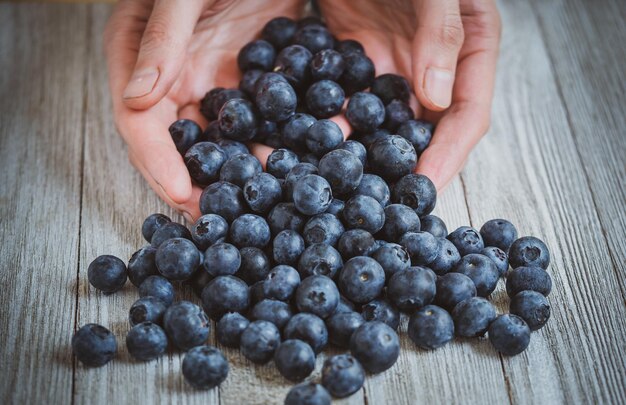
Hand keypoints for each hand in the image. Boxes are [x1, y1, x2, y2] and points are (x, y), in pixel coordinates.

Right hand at [104, 0, 303, 220]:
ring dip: (242, 169)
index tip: (183, 195)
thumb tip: (138, 99)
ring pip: (223, 139)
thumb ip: (161, 38)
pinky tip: (297, 159)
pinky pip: (261, 119)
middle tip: (223, 216)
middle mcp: (174, 77)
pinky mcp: (251, 79)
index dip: (158, 161)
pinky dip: (277, 140)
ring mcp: (214, 81)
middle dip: (199, 181)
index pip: (140, 121)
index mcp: (141, 57)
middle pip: (179, 142)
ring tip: (267, 197)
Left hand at [319, 0, 500, 190]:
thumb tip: (436, 98)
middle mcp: (435, 65)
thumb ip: (441, 34)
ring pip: (386, 122)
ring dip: (369, 151)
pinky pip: (350, 98)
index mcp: (471, 46)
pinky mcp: (359, 58)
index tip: (427, 184)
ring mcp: (395, 65)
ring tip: (350, 180)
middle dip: (410, 168)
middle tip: (389, 201)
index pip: (468, 114)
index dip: (449, 153)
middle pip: (428, 129)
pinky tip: (318, 139)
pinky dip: (337, 120)